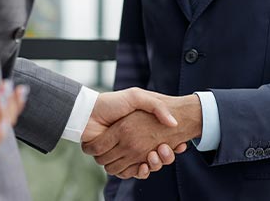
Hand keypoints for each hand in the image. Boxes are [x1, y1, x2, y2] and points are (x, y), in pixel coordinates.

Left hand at [83, 94, 201, 178]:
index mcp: (143, 130)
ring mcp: (126, 153)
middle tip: (165, 149)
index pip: (163, 144)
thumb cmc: (113, 102)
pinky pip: (130, 172)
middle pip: (158, 158)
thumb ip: (156, 106)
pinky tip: (144, 165)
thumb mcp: (137, 97)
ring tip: (155, 155)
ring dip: (155, 165)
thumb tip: (174, 123)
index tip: (180, 145)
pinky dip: (139, 172)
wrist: (89, 112)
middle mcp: (136, 143)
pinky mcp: (116, 161)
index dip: (172, 147)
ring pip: (147, 167)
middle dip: (165, 157)